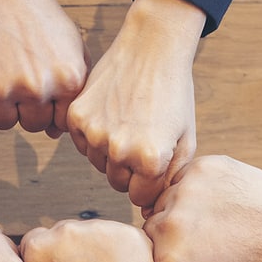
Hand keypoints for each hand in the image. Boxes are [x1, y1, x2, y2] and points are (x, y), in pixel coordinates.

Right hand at [0, 0, 88, 134]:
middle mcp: (37, 87)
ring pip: (4, 122)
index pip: (61, 121)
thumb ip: (74, 90)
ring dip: (2, 105)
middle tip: (18, 76)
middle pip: (33, 125)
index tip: (42, 86)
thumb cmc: (38, 17)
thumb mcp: (72, 47)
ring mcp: (2, 87)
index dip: (50, 107)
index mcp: (68, 80)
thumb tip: (56, 133)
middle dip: (27, 107)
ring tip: (1, 73)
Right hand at [21, 218, 173, 261]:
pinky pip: (123, 238)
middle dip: (74, 251)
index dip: (50, 259)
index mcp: (38, 247)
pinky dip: (125, 253)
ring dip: (100, 249)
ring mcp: (101, 229)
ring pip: (97, 233)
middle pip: (67, 232)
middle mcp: (66, 231)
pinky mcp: (130, 233)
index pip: (38, 239)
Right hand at [67, 0, 203, 207]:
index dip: (150, 180)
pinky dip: (93, 134)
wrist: (152, 47)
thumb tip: (149, 214)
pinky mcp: (76, 117)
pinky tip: (112, 112)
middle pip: (118, 183)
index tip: (156, 157)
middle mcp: (119, 150)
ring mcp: (94, 133)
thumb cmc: (175, 95)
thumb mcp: (185, 140)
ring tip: (129, 121)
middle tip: (142, 136)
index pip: (141, 198)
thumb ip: (170, 180)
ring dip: (110, 151)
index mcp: (150, 159)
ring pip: (98, 164)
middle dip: (130, 169)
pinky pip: (81, 144)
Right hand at [145, 155, 261, 261]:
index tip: (190, 261)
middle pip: (151, 226)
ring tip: (217, 222)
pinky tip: (222, 204)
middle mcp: (168, 224)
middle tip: (205, 242)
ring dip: (183, 209)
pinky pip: (185, 177)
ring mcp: (186, 191)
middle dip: (172, 234)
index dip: (165, 259)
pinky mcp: (203, 168)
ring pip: (167, 199)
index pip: (143, 257)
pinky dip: (199, 188)